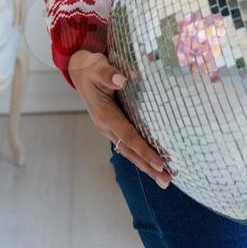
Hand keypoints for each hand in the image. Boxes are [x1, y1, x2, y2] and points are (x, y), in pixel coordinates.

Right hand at [67, 49, 175, 186]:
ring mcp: (109, 128)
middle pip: (130, 151)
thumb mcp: (97, 67)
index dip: (144, 150)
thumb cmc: (91, 68)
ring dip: (145, 165)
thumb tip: (122, 80)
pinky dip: (140, 154)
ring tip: (163, 178)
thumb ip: (108, 74)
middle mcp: (106, 127)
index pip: (129, 137)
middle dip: (148, 167)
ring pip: (129, 150)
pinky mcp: (113, 125)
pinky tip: (152, 160)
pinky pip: (128, 143)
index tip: (160, 162)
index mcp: (105, 116)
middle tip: (167, 181)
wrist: (79, 70)